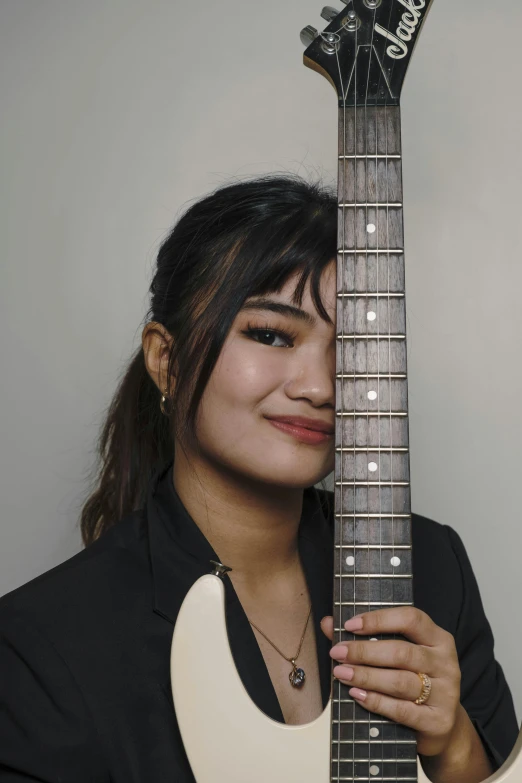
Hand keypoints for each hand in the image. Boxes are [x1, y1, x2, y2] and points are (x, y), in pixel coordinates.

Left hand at [320, 607, 461, 757]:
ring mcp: (445, 693)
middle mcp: (445, 663)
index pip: (411, 619)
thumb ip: (364, 637)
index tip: (349, 625)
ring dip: (366, 676)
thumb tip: (327, 623)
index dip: (379, 619)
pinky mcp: (438, 721)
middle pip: (401, 652)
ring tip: (341, 673)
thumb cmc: (414, 681)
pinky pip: (401, 710)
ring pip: (400, 682)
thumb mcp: (397, 656)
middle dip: (364, 652)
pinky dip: (376, 701)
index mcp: (438, 638)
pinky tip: (357, 694)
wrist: (443, 727)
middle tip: (337, 653)